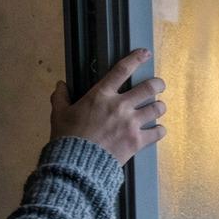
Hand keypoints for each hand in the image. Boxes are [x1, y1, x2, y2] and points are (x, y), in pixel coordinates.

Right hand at [49, 49, 166, 164]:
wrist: (76, 165)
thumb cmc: (67, 138)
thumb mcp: (59, 114)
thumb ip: (61, 97)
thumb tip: (60, 84)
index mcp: (100, 95)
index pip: (121, 70)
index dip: (136, 59)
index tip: (145, 53)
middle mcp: (119, 106)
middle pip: (149, 87)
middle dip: (158, 84)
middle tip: (159, 85)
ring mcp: (131, 123)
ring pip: (157, 108)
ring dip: (159, 107)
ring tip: (157, 108)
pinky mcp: (137, 141)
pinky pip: (158, 132)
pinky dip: (159, 130)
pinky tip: (157, 130)